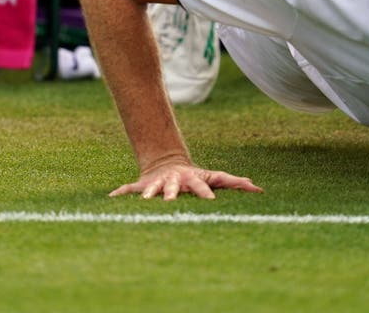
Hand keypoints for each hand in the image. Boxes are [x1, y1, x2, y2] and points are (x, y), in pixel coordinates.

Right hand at [109, 161, 262, 199]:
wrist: (168, 164)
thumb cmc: (195, 177)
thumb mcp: (214, 177)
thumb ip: (235, 183)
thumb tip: (258, 188)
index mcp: (191, 179)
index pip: (201, 186)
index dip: (205, 192)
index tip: (211, 200)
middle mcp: (174, 180)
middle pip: (174, 187)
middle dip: (171, 193)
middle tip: (170, 202)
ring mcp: (157, 183)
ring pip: (151, 188)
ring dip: (148, 194)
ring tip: (144, 201)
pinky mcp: (143, 185)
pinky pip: (129, 189)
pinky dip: (120, 194)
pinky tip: (110, 198)